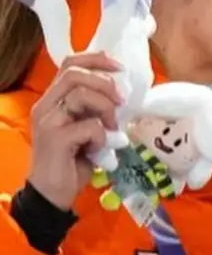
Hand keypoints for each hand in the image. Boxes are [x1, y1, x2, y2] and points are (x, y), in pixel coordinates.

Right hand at [28, 53, 122, 211]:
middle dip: (105, 83)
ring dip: (105, 110)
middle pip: (74, 74)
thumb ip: (95, 110)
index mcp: (53, 100)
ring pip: (80, 95)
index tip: (120, 68)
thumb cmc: (72, 161)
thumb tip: (122, 95)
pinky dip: (102, 136)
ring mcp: (48, 121)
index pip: (70, 65)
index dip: (97, 60)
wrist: (52, 194)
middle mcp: (46, 106)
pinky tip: (99, 150)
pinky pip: (89, 126)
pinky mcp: (55, 138)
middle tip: (122, 101)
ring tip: (111, 129)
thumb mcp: (87, 130)